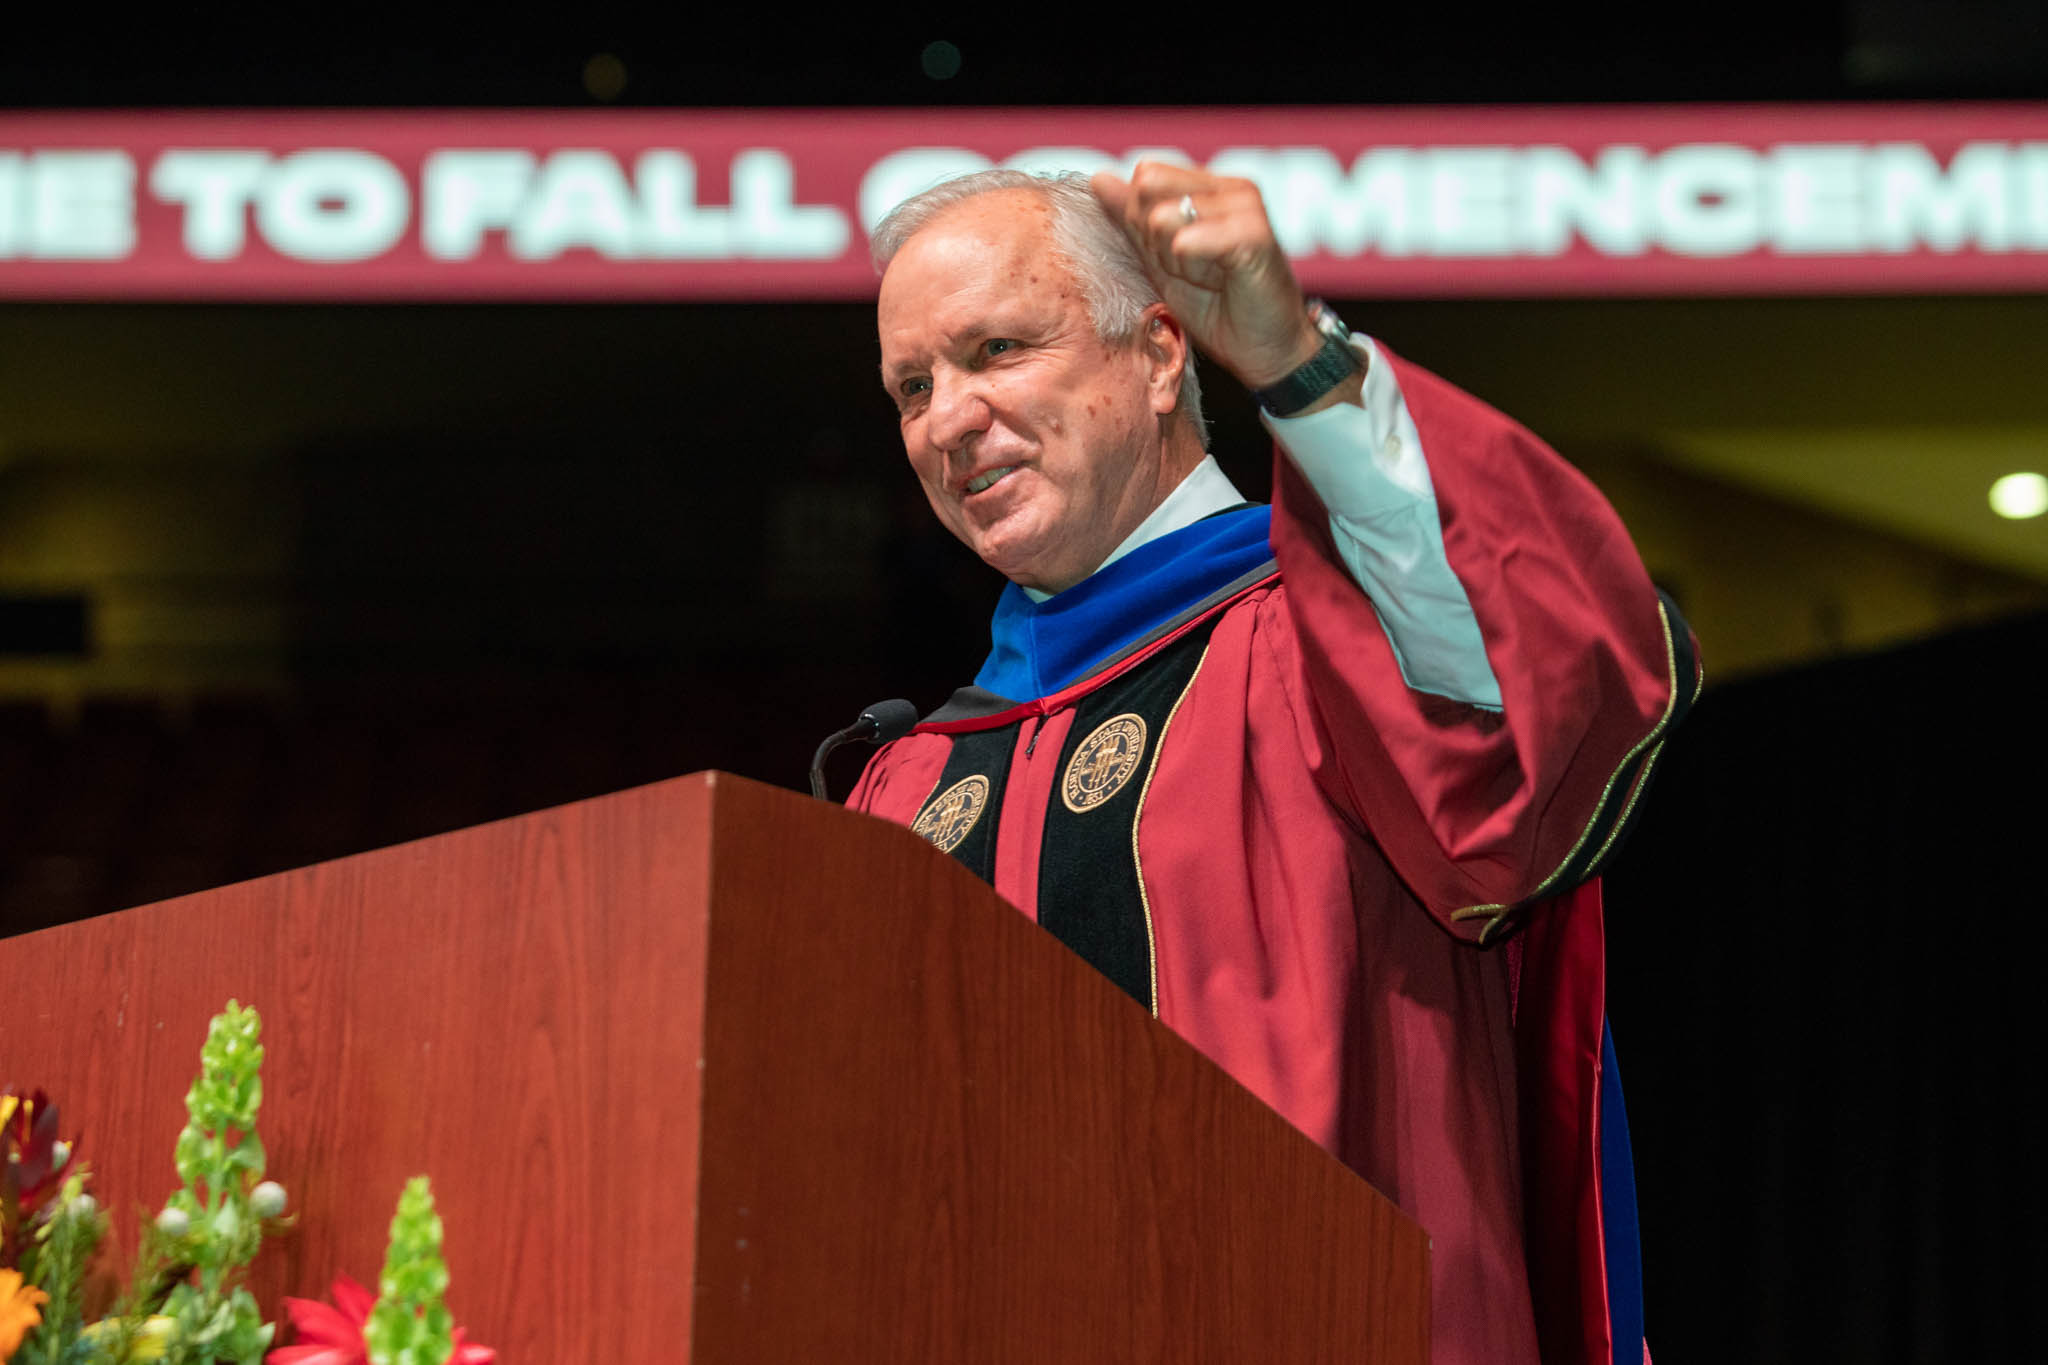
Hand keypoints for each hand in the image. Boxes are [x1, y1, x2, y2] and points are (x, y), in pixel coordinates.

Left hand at [1090, 163, 1323, 391]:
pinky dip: (1192, 268)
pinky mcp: (1254, 234)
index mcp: (1209, 185)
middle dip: (1154, 238)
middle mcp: (1229, 186)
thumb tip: (1097, 179)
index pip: (1146, 176)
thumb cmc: (1217, 308)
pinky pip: (1188, 240)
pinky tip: (1219, 281)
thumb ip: (1131, 219)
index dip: (1144, 223)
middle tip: (1190, 267)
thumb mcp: (1161, 261)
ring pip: (1163, 217)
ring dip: (1175, 259)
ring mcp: (1245, 205)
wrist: (1263, 350)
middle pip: (1149, 188)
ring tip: (1208, 276)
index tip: (1175, 257)